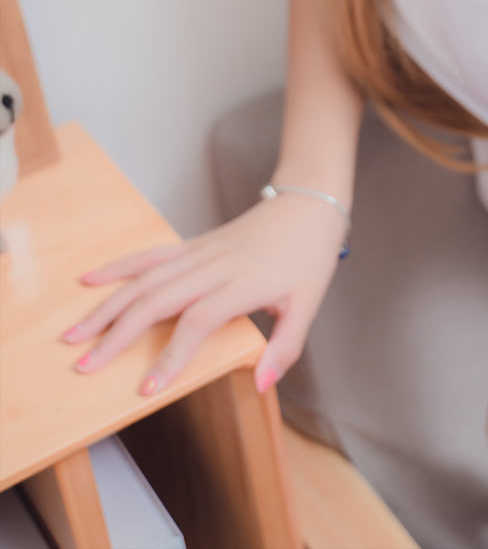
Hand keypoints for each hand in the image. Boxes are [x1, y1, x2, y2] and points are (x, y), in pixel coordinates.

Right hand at [59, 193, 346, 396]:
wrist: (308, 204)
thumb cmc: (309, 257)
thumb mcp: (308, 305)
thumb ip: (285, 347)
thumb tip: (260, 384)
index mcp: (242, 284)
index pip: (198, 321)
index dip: (171, 355)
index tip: (146, 388)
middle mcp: (215, 266)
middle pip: (158, 299)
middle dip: (117, 334)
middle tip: (84, 366)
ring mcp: (200, 251)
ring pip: (145, 276)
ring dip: (107, 305)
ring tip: (74, 333)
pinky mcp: (194, 243)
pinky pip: (151, 255)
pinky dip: (119, 267)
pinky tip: (89, 279)